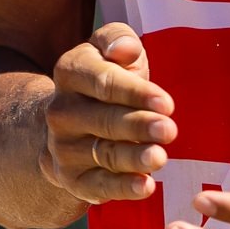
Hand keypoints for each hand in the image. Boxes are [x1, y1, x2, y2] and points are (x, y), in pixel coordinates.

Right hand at [41, 24, 175, 205]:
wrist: (69, 125)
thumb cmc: (104, 80)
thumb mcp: (108, 51)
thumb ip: (117, 39)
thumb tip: (124, 49)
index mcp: (69, 72)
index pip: (103, 82)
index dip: (135, 93)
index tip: (165, 103)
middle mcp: (60, 111)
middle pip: (104, 119)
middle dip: (138, 125)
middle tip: (168, 130)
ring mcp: (63, 147)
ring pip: (104, 153)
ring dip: (133, 157)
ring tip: (159, 157)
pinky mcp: (73, 178)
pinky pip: (99, 186)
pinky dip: (123, 189)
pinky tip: (145, 186)